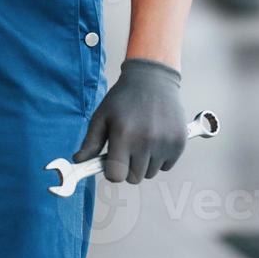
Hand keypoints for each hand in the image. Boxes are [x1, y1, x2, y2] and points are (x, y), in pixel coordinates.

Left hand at [73, 57, 186, 182]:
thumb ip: (90, 142)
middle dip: (129, 167)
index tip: (113, 162)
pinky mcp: (179, 143)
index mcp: (123, 135)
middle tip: (128, 147)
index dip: (113, 171)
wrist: (153, 79)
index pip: (116, 176)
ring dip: (145, 163)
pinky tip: (156, 138)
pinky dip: (160, 158)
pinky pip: (166, 166)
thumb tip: (79, 162)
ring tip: (143, 139)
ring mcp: (165, 143)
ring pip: (151, 173)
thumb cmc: (123, 98)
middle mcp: (146, 141)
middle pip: (134, 178)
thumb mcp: (102, 116)